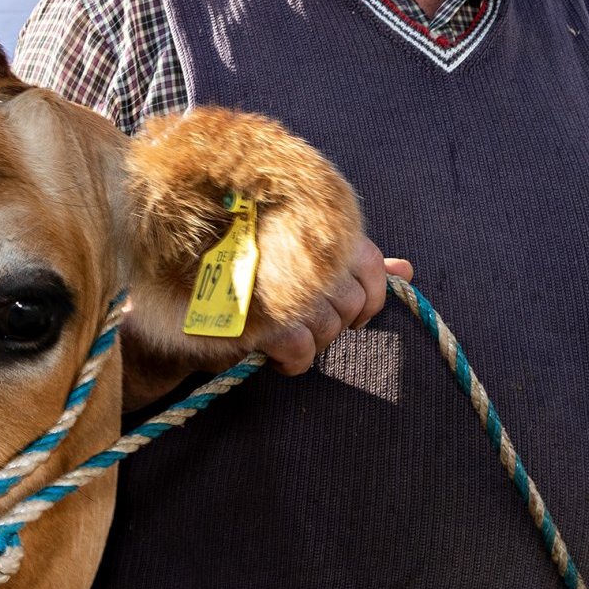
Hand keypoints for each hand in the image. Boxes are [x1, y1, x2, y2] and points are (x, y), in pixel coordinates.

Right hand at [252, 237, 411, 373]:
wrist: (183, 286)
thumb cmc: (249, 267)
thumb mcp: (304, 256)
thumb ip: (355, 262)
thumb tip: (405, 270)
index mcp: (318, 227)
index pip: (371, 265)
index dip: (370, 297)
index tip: (353, 312)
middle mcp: (304, 251)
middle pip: (352, 302)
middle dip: (337, 323)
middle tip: (308, 323)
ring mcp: (285, 284)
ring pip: (329, 328)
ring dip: (313, 343)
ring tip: (287, 336)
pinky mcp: (263, 315)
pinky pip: (302, 350)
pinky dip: (295, 361)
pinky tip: (278, 356)